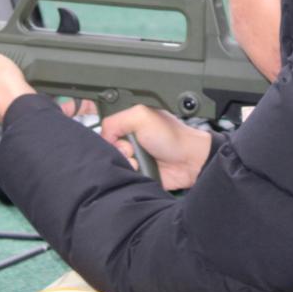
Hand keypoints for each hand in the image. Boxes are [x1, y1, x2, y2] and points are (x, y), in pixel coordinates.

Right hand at [99, 105, 213, 190]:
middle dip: (118, 149)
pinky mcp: (137, 172)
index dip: (109, 135)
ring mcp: (134, 156)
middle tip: (132, 147)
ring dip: (126, 161)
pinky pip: (123, 175)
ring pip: (115, 162)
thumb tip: (103, 137)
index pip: (106, 129)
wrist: (189, 161)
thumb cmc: (173, 137)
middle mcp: (130, 139)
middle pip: (108, 147)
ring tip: (140, 158)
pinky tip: (142, 167)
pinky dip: (131, 172)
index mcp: (130, 122)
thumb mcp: (141, 116)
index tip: (119, 137)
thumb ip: (115, 121)